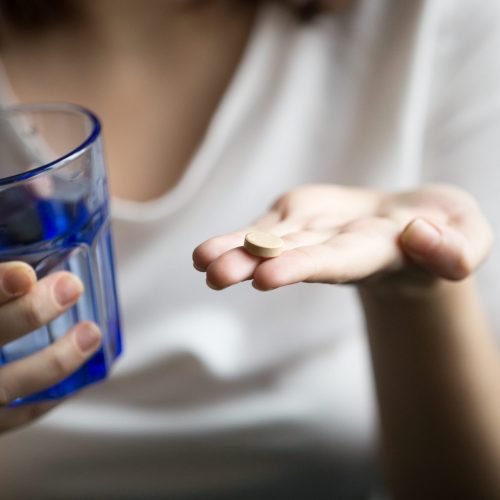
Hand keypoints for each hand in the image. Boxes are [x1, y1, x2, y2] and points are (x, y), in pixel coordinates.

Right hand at [0, 262, 101, 432]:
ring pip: (6, 385)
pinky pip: (15, 417)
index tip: (26, 275)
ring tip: (91, 333)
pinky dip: (49, 397)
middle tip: (70, 287)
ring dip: (55, 360)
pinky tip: (80, 377)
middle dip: (29, 313)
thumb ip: (0, 290)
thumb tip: (27, 270)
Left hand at [193, 184, 492, 290]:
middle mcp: (335, 250)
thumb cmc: (445, 232)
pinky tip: (205, 251)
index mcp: (376, 255)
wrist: (413, 226)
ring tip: (200, 261)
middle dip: (254, 263)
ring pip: (271, 242)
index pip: (336, 262)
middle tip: (215, 275)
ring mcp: (314, 234)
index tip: (267, 278)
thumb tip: (418, 234)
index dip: (303, 267)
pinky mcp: (302, 219)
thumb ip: (454, 249)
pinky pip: (269, 227)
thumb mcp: (468, 238)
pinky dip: (239, 236)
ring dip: (234, 250)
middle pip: (292, 256)